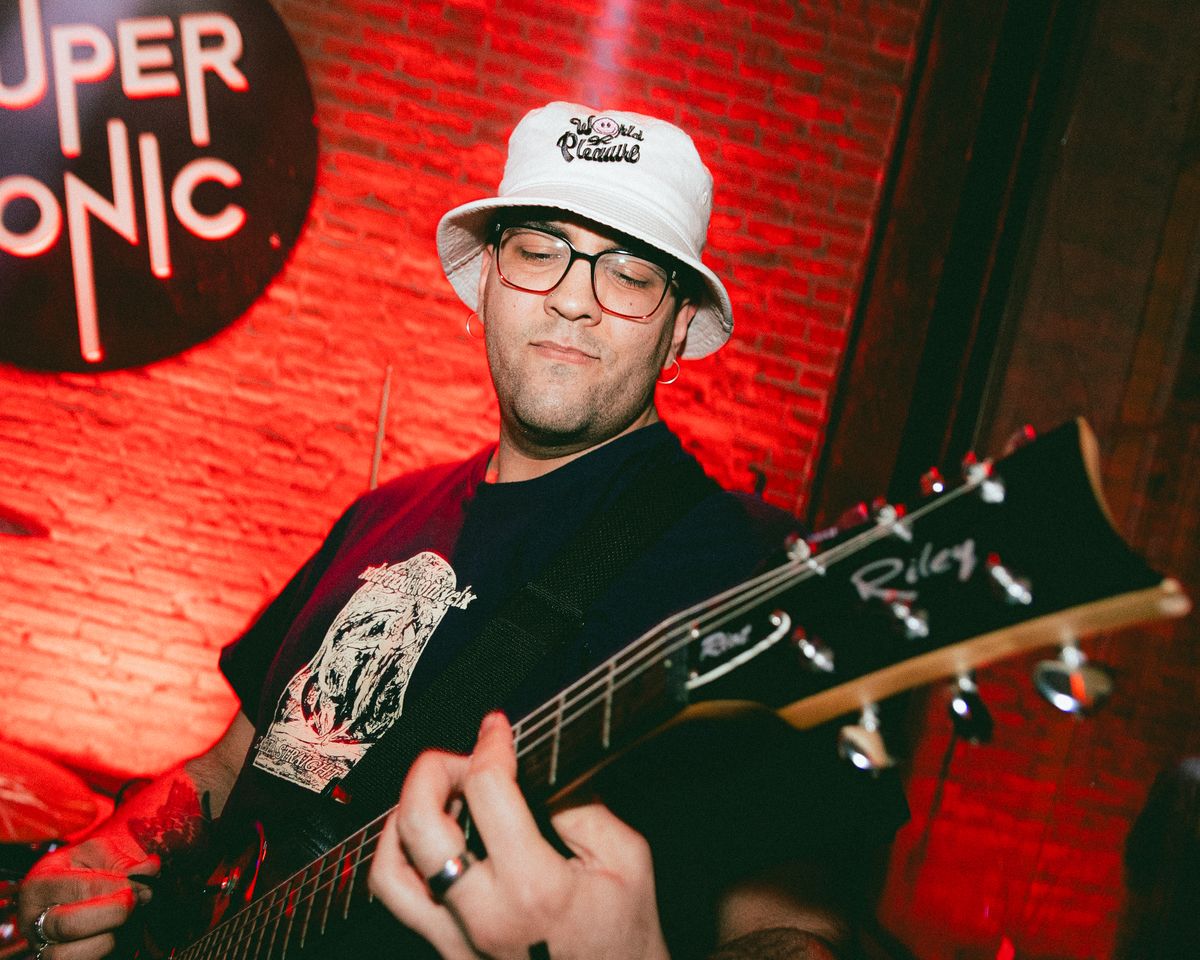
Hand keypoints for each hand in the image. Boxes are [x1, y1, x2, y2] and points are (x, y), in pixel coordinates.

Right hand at [18, 833, 158, 959]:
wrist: (69, 887)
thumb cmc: (82, 868)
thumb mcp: (97, 853)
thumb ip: (123, 860)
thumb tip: (150, 869)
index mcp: (40, 885)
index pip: (82, 888)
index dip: (119, 887)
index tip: (142, 884)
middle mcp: (34, 920)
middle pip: (70, 925)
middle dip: (113, 914)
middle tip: (135, 902)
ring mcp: (42, 946)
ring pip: (70, 955)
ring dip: (109, 939)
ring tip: (126, 923)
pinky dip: (106, 953)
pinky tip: (120, 936)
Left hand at [368, 712, 671, 959]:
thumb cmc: (626, 940)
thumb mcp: (627, 861)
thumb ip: (582, 808)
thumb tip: (533, 771)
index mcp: (535, 888)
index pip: (487, 791)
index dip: (490, 745)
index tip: (497, 729)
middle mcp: (483, 917)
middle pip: (419, 823)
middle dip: (432, 770)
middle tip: (459, 758)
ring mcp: (456, 944)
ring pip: (390, 869)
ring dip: (403, 816)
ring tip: (435, 797)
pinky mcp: (446, 956)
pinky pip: (400, 904)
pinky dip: (399, 859)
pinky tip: (426, 840)